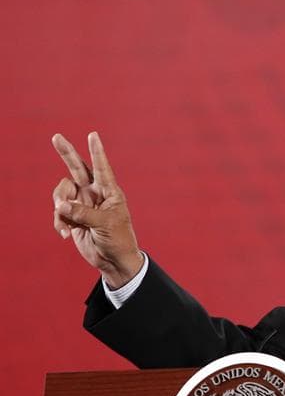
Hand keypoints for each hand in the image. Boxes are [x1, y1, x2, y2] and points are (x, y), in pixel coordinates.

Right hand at [52, 132, 142, 288]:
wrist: (112, 260)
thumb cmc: (117, 240)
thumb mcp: (104, 224)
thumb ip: (83, 213)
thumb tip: (61, 205)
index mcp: (110, 192)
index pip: (102, 168)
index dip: (97, 152)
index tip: (93, 135)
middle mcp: (95, 193)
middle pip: (77, 168)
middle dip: (67, 153)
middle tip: (56, 137)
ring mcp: (82, 203)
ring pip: (61, 193)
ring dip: (60, 208)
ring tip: (66, 225)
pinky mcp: (72, 215)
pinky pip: (58, 211)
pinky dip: (59, 222)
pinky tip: (67, 234)